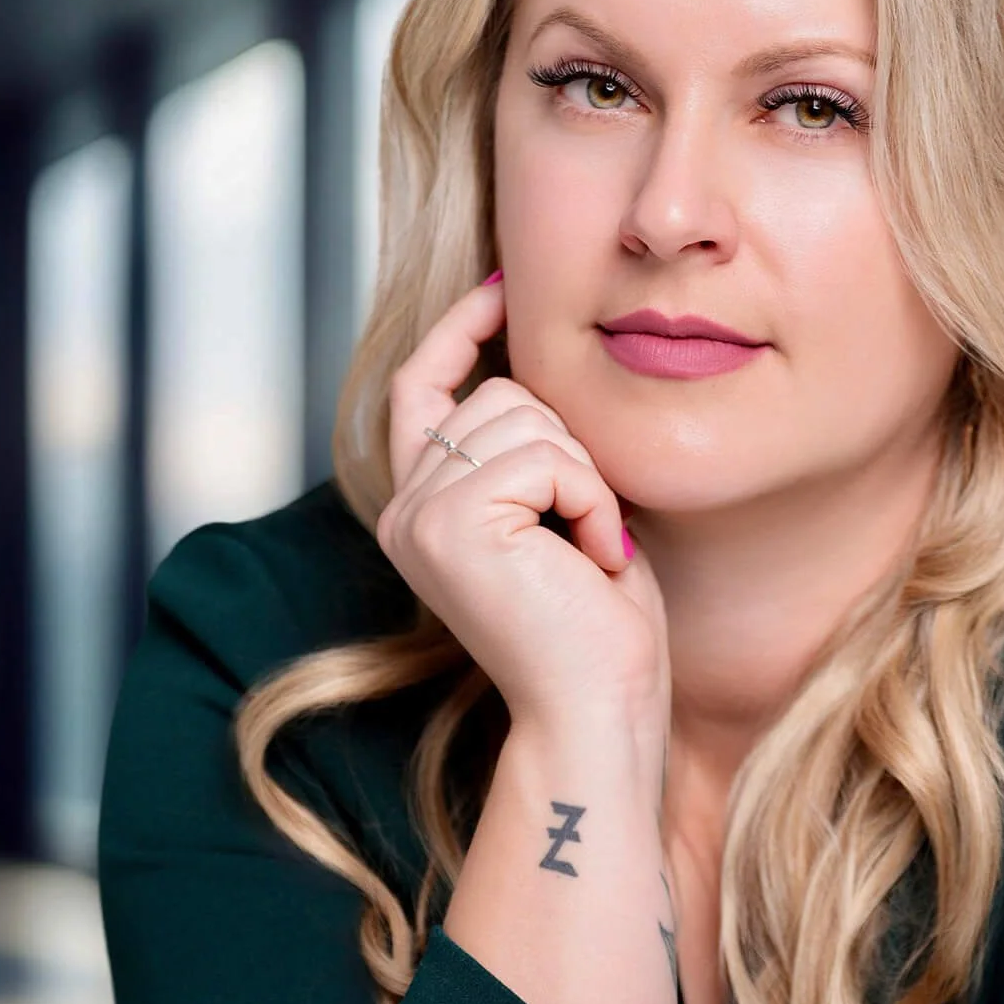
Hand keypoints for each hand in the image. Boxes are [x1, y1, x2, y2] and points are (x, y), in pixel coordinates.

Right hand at [378, 273, 671, 740]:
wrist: (598, 712)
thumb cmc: (598, 627)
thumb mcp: (560, 514)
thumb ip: (529, 450)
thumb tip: (533, 360)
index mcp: (421, 509)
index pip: (420, 388)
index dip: (459, 331)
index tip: (504, 291)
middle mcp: (405, 510)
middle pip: (495, 396)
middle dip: (569, 445)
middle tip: (590, 527)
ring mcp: (421, 517)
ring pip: (523, 416)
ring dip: (585, 475)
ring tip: (591, 547)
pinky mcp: (452, 526)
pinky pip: (545, 457)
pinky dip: (590, 499)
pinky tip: (594, 559)